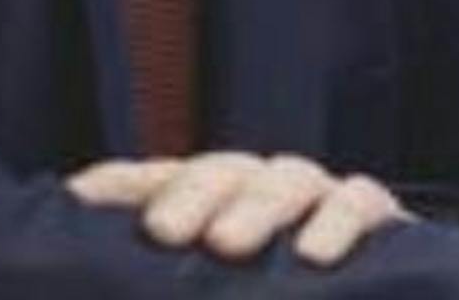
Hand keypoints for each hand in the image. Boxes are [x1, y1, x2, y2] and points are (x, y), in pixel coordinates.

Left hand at [67, 151, 407, 265]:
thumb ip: (166, 281)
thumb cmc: (266, 298)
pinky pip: (360, 202)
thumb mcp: (209, 291)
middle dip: (191, 196)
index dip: (119, 185)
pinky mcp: (381, 222)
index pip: (162, 179)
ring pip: (286, 178)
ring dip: (255, 207)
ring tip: (227, 246)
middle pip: (222, 172)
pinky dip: (338, 220)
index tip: (77, 200)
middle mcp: (264, 191)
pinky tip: (316, 255)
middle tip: (162, 233)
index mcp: (217, 204)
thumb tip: (81, 231)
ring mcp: (322, 199)